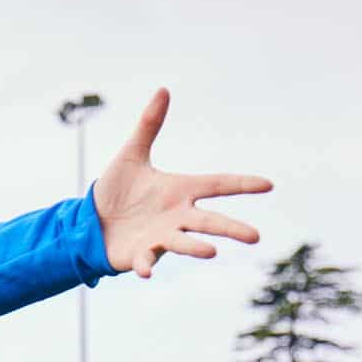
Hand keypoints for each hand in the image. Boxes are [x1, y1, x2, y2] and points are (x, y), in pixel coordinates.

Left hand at [93, 89, 271, 277]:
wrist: (92, 220)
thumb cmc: (117, 189)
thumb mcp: (132, 154)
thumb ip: (149, 125)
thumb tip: (164, 89)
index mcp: (180, 191)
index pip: (217, 185)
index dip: (242, 185)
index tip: (268, 185)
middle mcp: (176, 216)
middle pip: (209, 222)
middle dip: (232, 228)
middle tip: (255, 236)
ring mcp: (160, 237)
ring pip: (183, 243)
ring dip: (196, 248)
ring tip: (212, 252)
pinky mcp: (140, 254)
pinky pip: (146, 260)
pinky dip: (147, 265)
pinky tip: (146, 271)